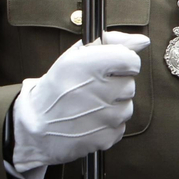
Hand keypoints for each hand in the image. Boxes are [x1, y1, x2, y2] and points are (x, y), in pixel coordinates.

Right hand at [11, 31, 148, 174]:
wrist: (35, 128)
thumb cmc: (56, 89)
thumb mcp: (74, 57)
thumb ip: (111, 43)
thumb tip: (143, 41)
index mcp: (89, 65)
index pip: (130, 59)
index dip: (122, 63)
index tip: (111, 67)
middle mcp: (99, 90)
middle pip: (130, 84)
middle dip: (115, 85)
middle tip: (93, 89)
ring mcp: (104, 117)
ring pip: (127, 106)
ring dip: (113, 106)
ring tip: (89, 106)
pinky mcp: (106, 137)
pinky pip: (120, 126)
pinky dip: (108, 124)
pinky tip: (90, 121)